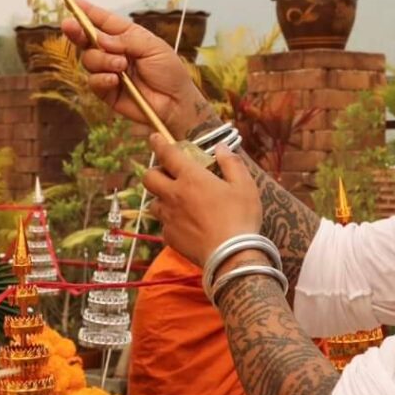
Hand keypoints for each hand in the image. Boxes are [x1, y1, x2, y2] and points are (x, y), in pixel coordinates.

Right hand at [61, 0, 213, 138]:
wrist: (176, 102)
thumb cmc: (169, 72)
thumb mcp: (153, 48)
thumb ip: (127, 40)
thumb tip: (100, 38)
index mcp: (127, 36)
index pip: (105, 21)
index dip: (89, 11)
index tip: (74, 1)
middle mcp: (115, 52)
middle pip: (88, 38)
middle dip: (77, 31)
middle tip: (70, 26)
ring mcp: (109, 71)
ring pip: (89, 59)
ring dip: (103, 60)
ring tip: (121, 65)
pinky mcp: (107, 91)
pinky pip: (93, 81)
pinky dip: (102, 78)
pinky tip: (114, 80)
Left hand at [143, 134, 262, 266]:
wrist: (231, 257)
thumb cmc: (241, 217)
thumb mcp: (245, 185)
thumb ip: (231, 163)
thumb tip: (221, 147)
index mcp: (191, 178)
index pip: (167, 154)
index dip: (158, 143)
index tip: (154, 137)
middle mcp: (174, 195)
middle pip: (149, 178)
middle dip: (154, 172)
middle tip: (167, 174)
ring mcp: (169, 218)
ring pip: (153, 202)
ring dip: (161, 198)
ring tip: (176, 201)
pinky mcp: (170, 237)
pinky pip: (164, 225)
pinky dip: (170, 222)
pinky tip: (185, 225)